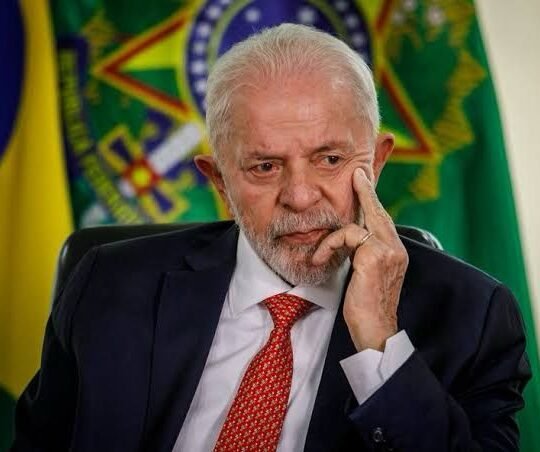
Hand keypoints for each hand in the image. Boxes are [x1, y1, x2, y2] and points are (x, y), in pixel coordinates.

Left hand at [312, 168, 408, 351]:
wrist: (375, 331)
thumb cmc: (365, 307)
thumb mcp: (364, 275)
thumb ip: (362, 254)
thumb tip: (349, 238)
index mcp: (395, 252)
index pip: (383, 219)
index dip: (373, 199)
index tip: (365, 179)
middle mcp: (396, 248)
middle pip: (378, 211)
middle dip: (366, 190)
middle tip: (358, 172)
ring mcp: (388, 250)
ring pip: (355, 225)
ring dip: (330, 239)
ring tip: (318, 256)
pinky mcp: (375, 256)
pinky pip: (346, 236)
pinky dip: (329, 245)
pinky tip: (320, 261)